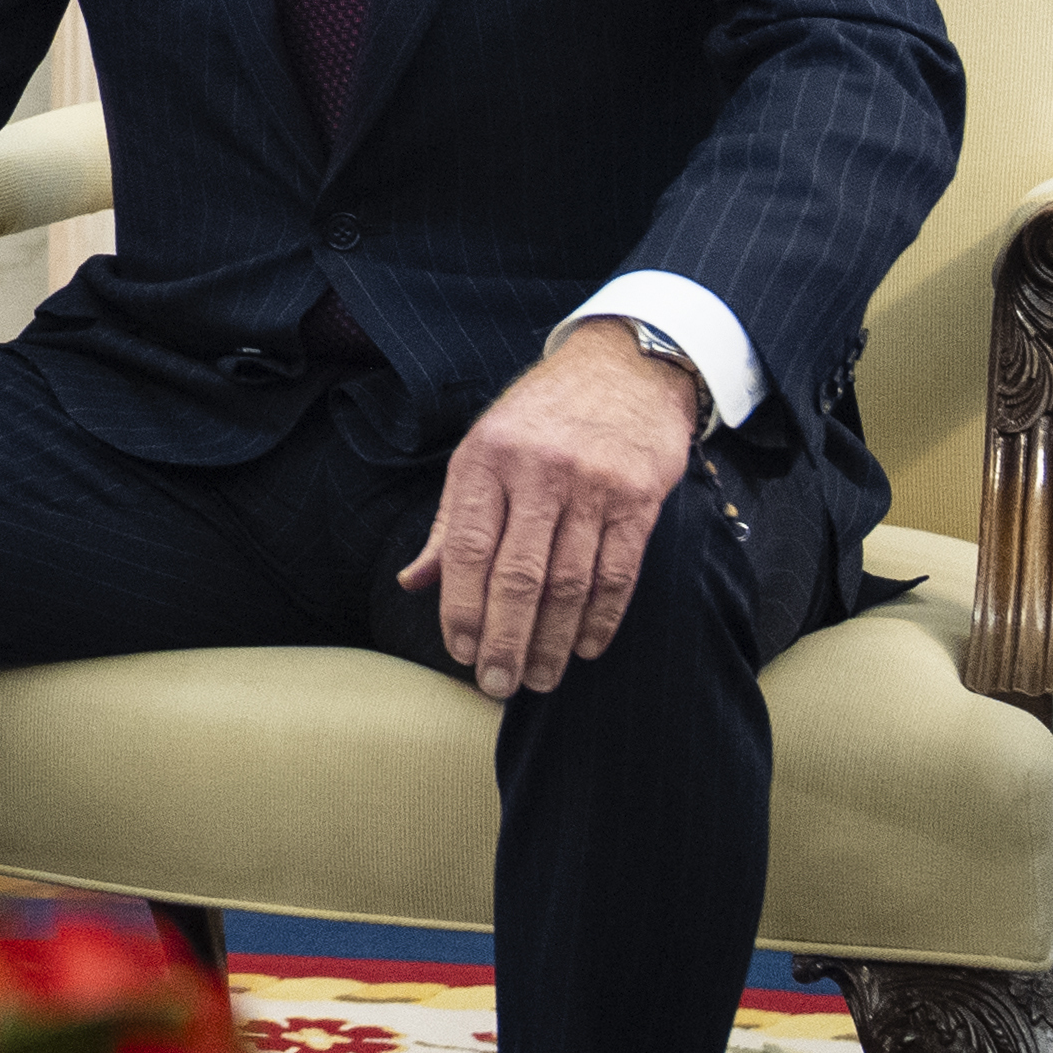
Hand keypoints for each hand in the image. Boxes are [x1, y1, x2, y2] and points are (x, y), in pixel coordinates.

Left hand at [394, 322, 702, 700]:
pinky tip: (586, 647)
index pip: (468, 550)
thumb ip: (451, 523)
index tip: (461, 652)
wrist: (622, 367)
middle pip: (518, 575)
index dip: (462, 609)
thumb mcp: (481, 452)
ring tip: (539, 678)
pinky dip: (602, 618)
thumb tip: (413, 583)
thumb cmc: (539, 418)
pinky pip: (619, 571)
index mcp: (486, 460)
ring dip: (553, 640)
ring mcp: (592, 486)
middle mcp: (538, 472)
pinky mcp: (639, 498)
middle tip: (499, 685)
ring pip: (569, 581)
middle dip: (506, 639)